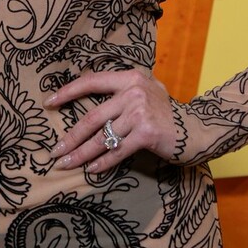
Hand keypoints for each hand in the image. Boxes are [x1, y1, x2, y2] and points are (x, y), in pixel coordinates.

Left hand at [46, 68, 187, 175]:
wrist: (197, 130)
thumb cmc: (167, 114)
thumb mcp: (147, 92)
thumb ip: (123, 91)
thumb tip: (89, 102)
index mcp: (130, 78)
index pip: (92, 82)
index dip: (68, 93)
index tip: (49, 103)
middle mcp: (133, 91)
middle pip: (92, 117)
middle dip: (70, 137)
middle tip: (54, 151)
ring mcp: (140, 112)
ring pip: (102, 137)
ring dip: (81, 154)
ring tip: (66, 164)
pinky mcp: (146, 133)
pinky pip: (117, 150)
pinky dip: (103, 162)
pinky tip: (92, 169)